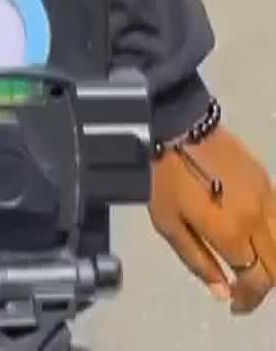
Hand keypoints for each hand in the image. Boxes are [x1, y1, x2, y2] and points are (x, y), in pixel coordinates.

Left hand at [149, 125, 275, 313]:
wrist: (178, 126)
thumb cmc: (166, 177)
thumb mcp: (169, 224)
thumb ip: (199, 261)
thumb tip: (223, 292)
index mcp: (231, 232)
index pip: (255, 280)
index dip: (248, 300)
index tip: (235, 305)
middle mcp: (256, 218)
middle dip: (263, 286)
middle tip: (243, 289)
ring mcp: (265, 197)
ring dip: (272, 262)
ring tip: (251, 265)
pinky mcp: (265, 179)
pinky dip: (273, 236)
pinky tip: (255, 238)